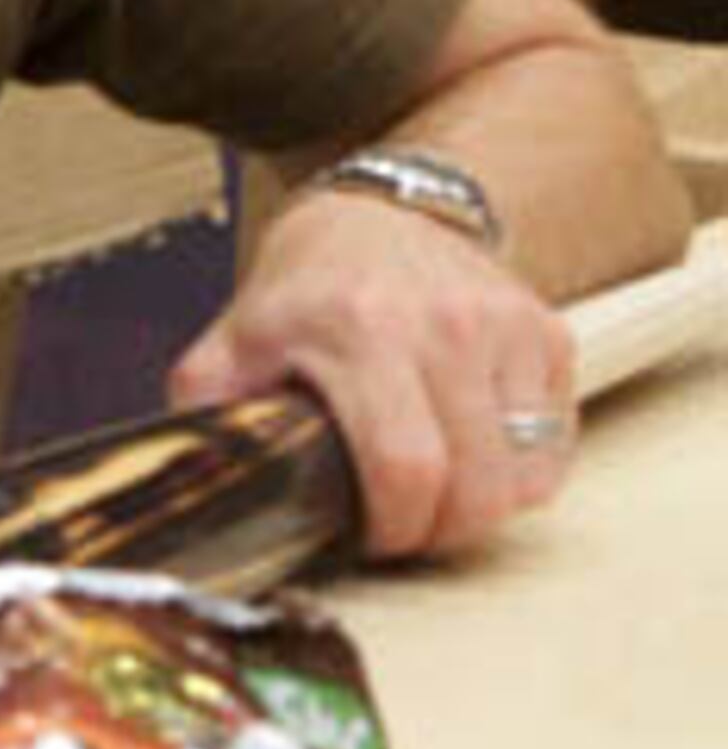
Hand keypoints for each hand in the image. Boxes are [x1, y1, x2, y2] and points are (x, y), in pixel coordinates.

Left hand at [170, 186, 576, 559]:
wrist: (378, 213)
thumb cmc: (307, 291)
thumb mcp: (237, 339)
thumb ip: (210, 408)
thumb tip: (193, 476)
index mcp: (360, 329)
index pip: (405, 468)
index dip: (394, 526)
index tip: (372, 536)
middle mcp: (444, 324)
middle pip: (475, 487)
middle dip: (440, 531)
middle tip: (408, 527)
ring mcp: (504, 327)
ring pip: (523, 476)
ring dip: (482, 504)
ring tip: (437, 487)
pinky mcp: (546, 334)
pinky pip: (555, 444)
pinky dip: (521, 469)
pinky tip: (473, 449)